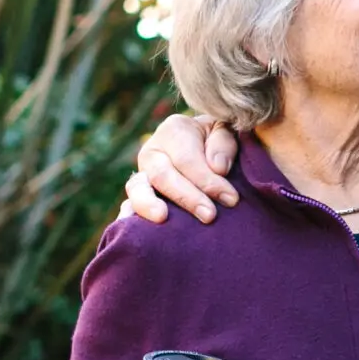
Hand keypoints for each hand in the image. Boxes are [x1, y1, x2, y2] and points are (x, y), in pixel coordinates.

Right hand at [119, 113, 240, 223]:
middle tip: (209, 216)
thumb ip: (223, 144)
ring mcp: (141, 175)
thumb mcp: (225, 133)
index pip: (187, 159)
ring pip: (137, 188)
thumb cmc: (217, 144)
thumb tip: (217, 167)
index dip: (208, 180)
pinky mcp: (136, 197)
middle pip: (162, 175)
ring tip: (162, 218)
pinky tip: (136, 229)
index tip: (230, 199)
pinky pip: (127, 207)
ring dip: (149, 204)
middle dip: (187, 197)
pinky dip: (128, 217)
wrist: (204, 150)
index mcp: (174, 131)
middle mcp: (152, 152)